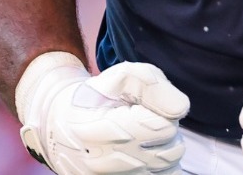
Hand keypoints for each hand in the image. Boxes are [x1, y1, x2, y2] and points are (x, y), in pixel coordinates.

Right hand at [15, 52, 191, 174]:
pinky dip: (160, 166)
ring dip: (163, 149)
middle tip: (143, 119)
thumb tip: (180, 108)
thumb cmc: (94, 98)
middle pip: (170, 149)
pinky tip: (145, 153)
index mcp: (98, 130)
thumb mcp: (120, 77)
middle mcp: (104, 163)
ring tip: (141, 137)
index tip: (144, 106)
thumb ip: (152, 85)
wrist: (61, 127)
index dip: (161, 111)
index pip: (161, 128)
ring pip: (169, 167)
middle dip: (165, 130)